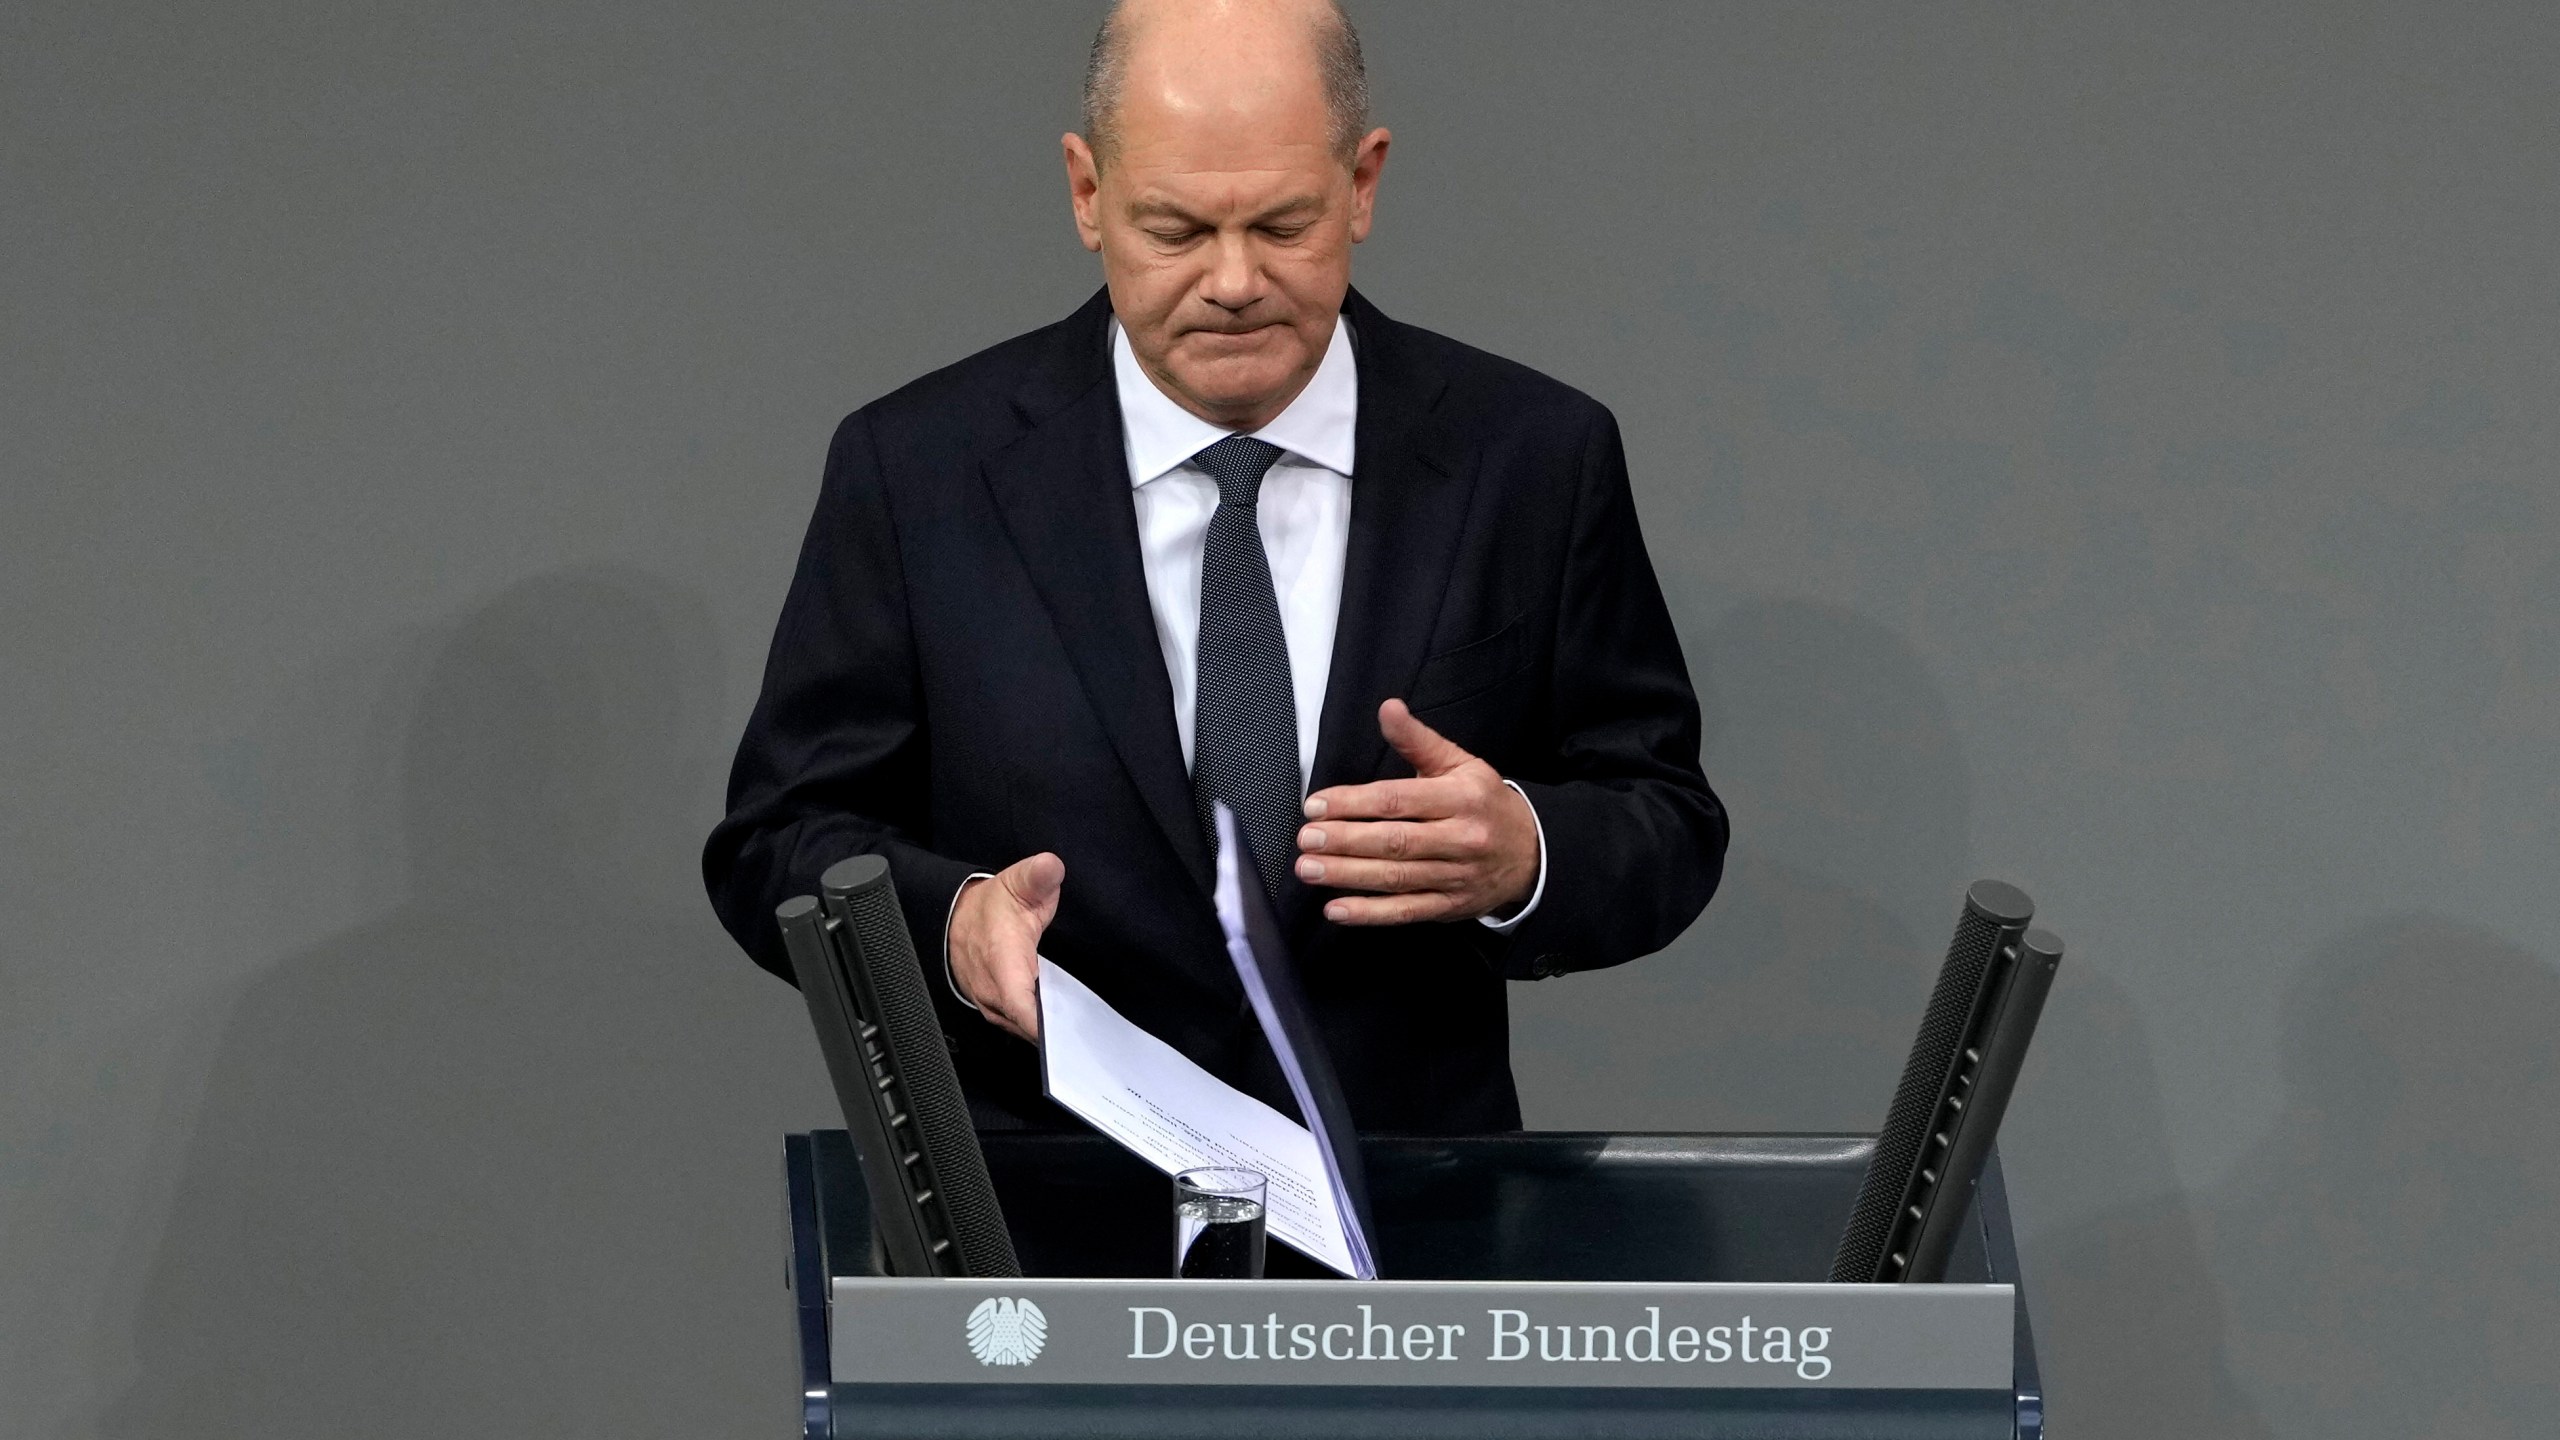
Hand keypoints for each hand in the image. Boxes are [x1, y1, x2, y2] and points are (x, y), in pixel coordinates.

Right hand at [947, 852, 1061, 1041]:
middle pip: (1025, 1024)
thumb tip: (1051, 866)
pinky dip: (1034, 1027)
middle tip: (1085, 1033)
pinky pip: (1016, 1024)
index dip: (1040, 1023)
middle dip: (1054, 1032)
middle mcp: (993, 988)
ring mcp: (990, 1002)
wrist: (957, 917)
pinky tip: (1056, 1025)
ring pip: (1020, 1028)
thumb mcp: (1017, 881)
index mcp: (1002, 959)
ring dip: (1045, 1031)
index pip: (1019, 1003)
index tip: (1064, 1033)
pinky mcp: (993, 1008)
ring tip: (1075, 1032)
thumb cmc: (992, 905)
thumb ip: (1037, 874)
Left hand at [1296, 699, 1539, 925]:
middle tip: (1306, 838)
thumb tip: (1388, 708)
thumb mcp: (1459, 763)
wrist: (1532, 852)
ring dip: (1348, 876)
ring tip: (1309, 869)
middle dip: (1345, 840)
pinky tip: (1337, 910)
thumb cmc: (1485, 803)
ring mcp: (1455, 877)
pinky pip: (1407, 912)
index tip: (1317, 805)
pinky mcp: (1450, 906)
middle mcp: (1460, 838)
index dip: (1354, 803)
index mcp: (1460, 798)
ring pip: (1397, 878)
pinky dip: (1370, 914)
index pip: (1398, 800)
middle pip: (1395, 841)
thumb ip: (1417, 739)